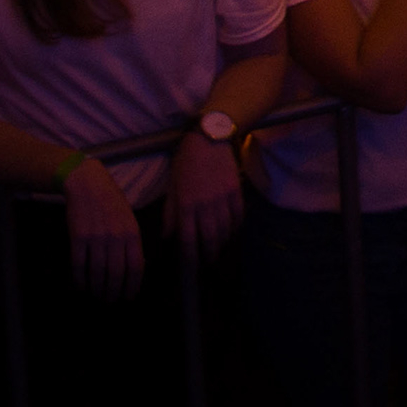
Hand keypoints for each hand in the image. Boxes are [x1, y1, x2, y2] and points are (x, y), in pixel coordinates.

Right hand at [64, 158, 144, 300]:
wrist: (88, 183)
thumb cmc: (111, 202)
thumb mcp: (129, 219)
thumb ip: (132, 242)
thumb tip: (134, 269)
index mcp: (132, 233)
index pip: (136, 267)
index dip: (132, 286)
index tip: (128, 298)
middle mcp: (116, 237)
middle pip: (116, 274)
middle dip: (113, 293)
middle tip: (110, 303)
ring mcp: (96, 237)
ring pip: (97, 273)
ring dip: (96, 290)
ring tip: (96, 298)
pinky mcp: (78, 237)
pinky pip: (78, 265)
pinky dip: (79, 280)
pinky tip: (79, 287)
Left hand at [166, 126, 245, 262]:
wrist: (209, 138)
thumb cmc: (185, 162)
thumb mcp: (172, 187)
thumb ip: (171, 213)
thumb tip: (169, 236)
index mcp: (185, 205)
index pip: (188, 239)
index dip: (190, 257)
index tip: (191, 268)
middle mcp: (204, 205)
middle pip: (210, 239)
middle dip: (209, 255)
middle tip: (207, 264)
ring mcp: (222, 198)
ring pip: (225, 230)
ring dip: (222, 243)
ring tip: (217, 249)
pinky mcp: (236, 191)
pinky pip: (238, 215)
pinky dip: (235, 227)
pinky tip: (230, 231)